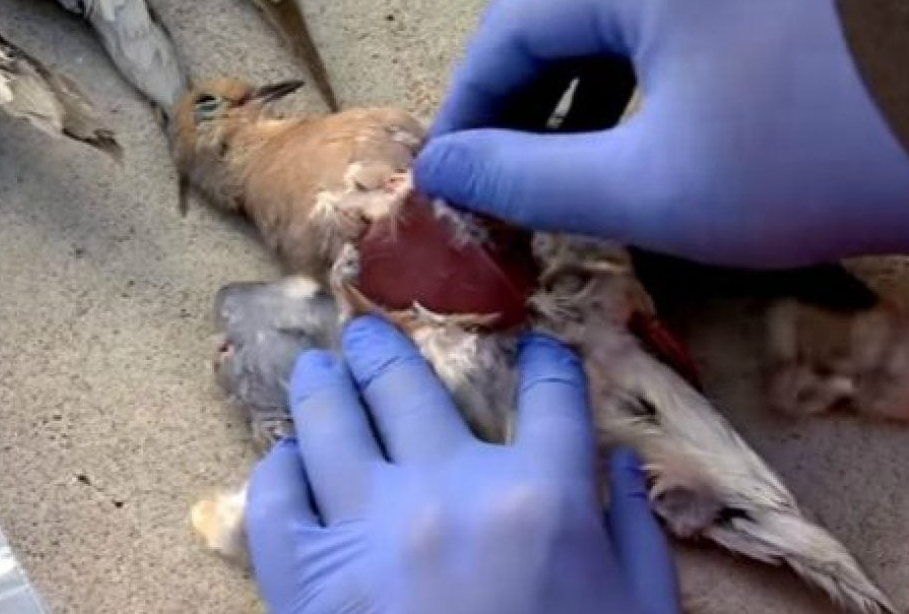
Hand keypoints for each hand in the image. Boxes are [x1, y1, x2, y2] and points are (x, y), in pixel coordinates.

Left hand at [245, 316, 679, 613]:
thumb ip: (635, 535)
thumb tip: (619, 462)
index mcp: (541, 495)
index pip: (550, 393)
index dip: (546, 361)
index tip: (537, 351)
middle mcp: (448, 487)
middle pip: (410, 384)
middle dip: (387, 347)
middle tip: (367, 332)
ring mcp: (366, 526)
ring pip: (328, 420)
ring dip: (320, 384)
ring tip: (314, 369)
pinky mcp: (303, 577)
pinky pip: (273, 499)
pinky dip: (276, 471)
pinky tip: (285, 462)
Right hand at [414, 0, 908, 267]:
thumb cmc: (816, 162)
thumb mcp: (655, 184)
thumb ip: (532, 178)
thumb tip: (447, 171)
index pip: (509, 29)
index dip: (467, 108)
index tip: (448, 175)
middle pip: (560, 16)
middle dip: (519, 103)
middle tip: (497, 178)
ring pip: (616, 22)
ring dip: (576, 96)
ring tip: (560, 169)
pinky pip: (673, 26)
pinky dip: (639, 82)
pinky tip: (637, 138)